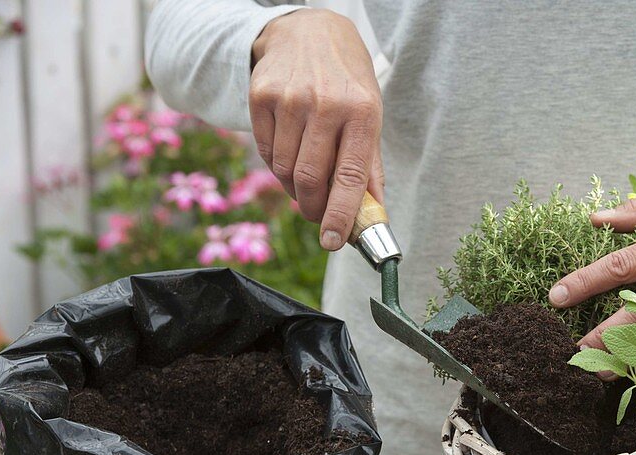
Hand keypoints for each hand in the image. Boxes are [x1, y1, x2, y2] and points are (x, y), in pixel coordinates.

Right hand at [250, 9, 382, 250]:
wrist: (310, 32)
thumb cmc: (347, 82)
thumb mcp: (370, 116)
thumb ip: (370, 167)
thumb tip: (374, 216)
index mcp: (362, 113)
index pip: (350, 177)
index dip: (341, 216)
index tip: (333, 241)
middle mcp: (326, 105)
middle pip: (311, 179)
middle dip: (313, 209)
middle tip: (318, 216)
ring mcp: (290, 99)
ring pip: (285, 170)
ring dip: (295, 188)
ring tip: (306, 180)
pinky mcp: (261, 96)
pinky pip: (266, 152)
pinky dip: (278, 166)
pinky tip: (290, 155)